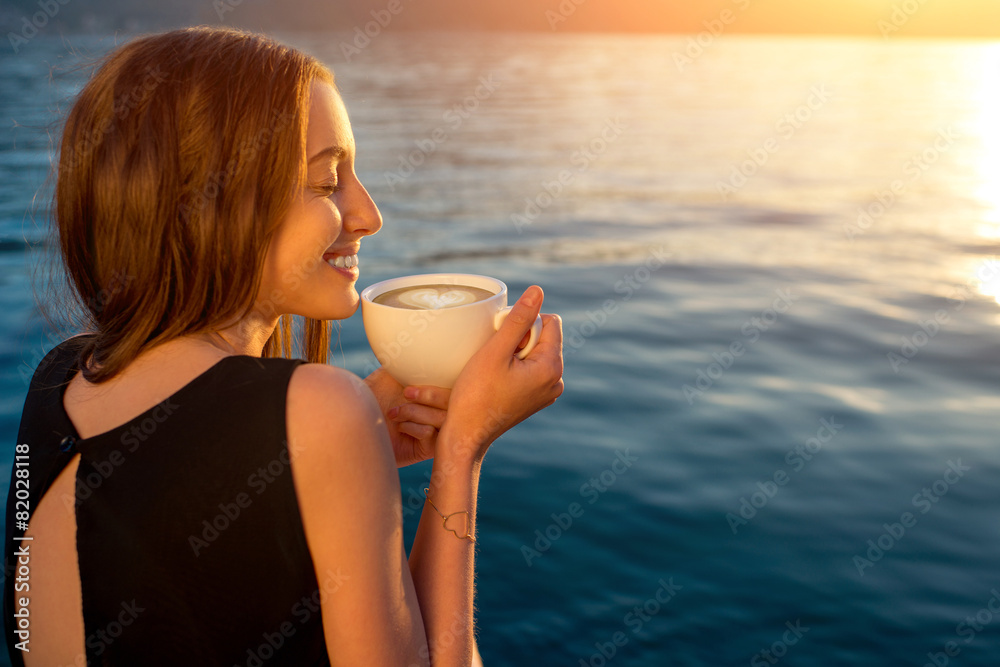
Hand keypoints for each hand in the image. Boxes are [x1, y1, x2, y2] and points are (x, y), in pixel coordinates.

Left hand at [364, 367, 450, 467]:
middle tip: (405, 393)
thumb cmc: (372, 395)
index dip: (440, 382)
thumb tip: (429, 346)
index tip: (413, 382)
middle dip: (428, 396)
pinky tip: (399, 428)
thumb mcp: (393, 371)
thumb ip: (413, 361)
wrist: (354, 422)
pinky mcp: (428, 449)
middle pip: (456, 402)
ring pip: (444, 418)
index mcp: (438, 393)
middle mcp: (441, 411)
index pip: (456, 386)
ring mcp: (437, 430)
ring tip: (394, 413)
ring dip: (415, 412)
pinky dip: (414, 427)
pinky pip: (432, 434)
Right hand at [442, 285, 563, 460]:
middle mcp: (556, 381)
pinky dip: (513, 367)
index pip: (549, 322)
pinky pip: (529, 369)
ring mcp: (546, 392)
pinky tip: (495, 379)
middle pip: (542, 337)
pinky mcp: (535, 399)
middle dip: (518, 338)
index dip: (523, 322)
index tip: (501, 340)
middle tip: (493, 357)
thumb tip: (538, 291)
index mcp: (551, 367)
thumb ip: (518, 319)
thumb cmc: (476, 395)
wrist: (466, 435)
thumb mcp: (495, 351)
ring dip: (513, 352)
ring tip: (493, 370)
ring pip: (533, 352)